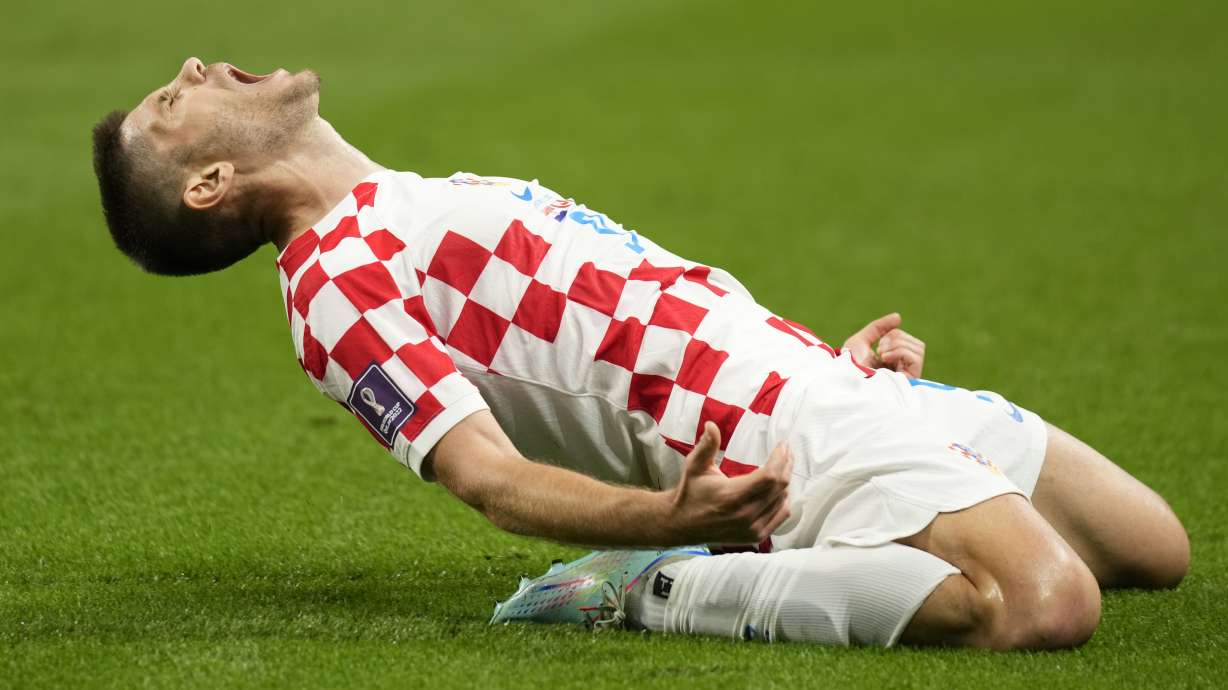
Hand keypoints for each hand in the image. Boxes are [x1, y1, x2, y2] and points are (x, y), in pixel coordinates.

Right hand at [668, 422, 792, 544]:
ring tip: (783, 466)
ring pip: (782, 501)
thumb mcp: (695, 466)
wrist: (682, 524)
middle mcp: (745, 515)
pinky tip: (780, 490)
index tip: (783, 445)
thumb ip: (706, 445)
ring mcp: (752, 528)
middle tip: (786, 452)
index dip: (780, 459)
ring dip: (785, 482)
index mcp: (732, 496)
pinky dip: (783, 501)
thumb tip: (712, 425)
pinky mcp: (755, 536)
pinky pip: (780, 516)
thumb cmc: (690, 492)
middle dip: (786, 465)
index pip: (770, 476)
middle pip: (780, 487)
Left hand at [842, 312, 925, 377]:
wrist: (845, 380)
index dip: (893, 335)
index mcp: (893, 364)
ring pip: (918, 349)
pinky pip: (916, 358)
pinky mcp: (910, 382)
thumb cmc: (848, 364)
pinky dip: (900, 352)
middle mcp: (902, 372)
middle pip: (916, 344)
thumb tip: (898, 317)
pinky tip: (885, 359)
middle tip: (880, 349)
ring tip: (882, 355)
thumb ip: (878, 328)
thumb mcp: (861, 341)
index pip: (908, 341)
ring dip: (897, 345)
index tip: (878, 346)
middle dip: (896, 339)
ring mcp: (907, 377)